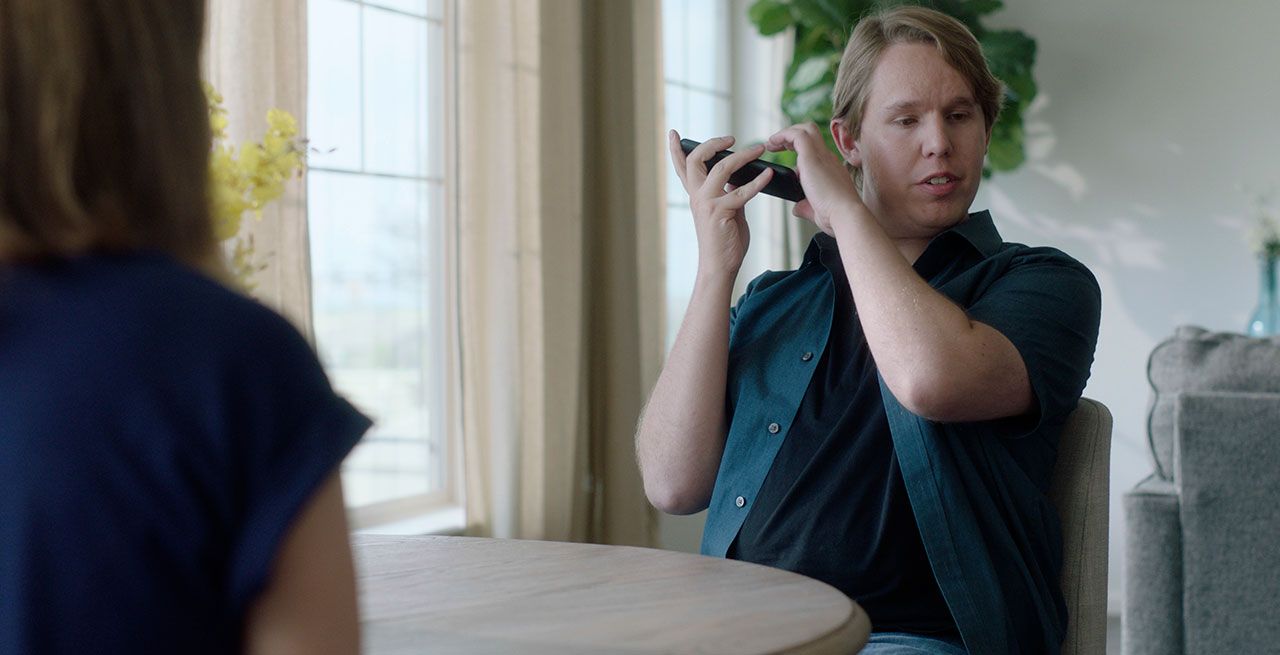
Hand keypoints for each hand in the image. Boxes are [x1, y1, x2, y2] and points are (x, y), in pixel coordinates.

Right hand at [667, 130, 773, 276]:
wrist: (719, 266)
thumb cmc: (724, 241)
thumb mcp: (726, 211)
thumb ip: (729, 193)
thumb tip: (740, 178)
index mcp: (696, 196)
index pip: (682, 168)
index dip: (676, 150)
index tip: (674, 133)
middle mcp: (697, 197)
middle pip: (695, 160)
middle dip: (711, 144)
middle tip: (731, 138)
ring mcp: (707, 203)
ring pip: (721, 168)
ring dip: (742, 156)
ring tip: (758, 149)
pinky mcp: (721, 212)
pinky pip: (742, 191)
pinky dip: (758, 181)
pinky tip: (769, 174)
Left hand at [764, 123, 865, 235]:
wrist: (845, 215)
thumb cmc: (835, 217)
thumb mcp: (817, 210)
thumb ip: (805, 207)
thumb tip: (797, 208)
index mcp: (830, 169)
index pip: (815, 150)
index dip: (798, 149)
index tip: (786, 154)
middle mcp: (827, 159)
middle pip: (811, 133)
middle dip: (792, 135)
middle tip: (775, 145)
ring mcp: (821, 156)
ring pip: (805, 129)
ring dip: (785, 133)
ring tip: (771, 143)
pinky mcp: (812, 157)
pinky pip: (797, 135)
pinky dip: (783, 135)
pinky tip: (772, 143)